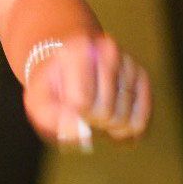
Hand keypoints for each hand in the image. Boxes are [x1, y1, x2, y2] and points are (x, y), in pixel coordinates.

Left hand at [23, 33, 150, 146]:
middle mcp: (108, 50)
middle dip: (91, 121)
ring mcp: (129, 64)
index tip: (67, 106)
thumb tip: (82, 133)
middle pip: (106, 112)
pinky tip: (112, 124)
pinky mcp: (143, 79)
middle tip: (81, 111)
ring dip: (107, 127)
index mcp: (78, 50)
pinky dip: (125, 131)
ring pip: (124, 119)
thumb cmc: (52, 88)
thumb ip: (52, 119)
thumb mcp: (39, 101)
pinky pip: (141, 121)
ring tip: (95, 112)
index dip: (74, 115)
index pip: (83, 102)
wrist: (67, 68)